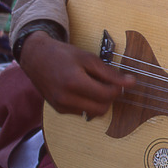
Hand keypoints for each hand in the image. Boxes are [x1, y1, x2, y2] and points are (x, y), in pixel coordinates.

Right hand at [19, 31, 134, 117]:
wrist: (36, 57)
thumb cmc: (62, 55)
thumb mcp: (88, 58)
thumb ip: (110, 73)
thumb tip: (131, 82)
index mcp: (74, 83)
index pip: (107, 95)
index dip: (119, 89)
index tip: (123, 81)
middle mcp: (65, 98)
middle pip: (102, 108)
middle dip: (109, 97)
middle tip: (108, 83)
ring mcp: (61, 106)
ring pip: (93, 112)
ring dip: (99, 101)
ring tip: (94, 84)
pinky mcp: (59, 110)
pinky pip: (82, 112)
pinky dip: (88, 103)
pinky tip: (83, 90)